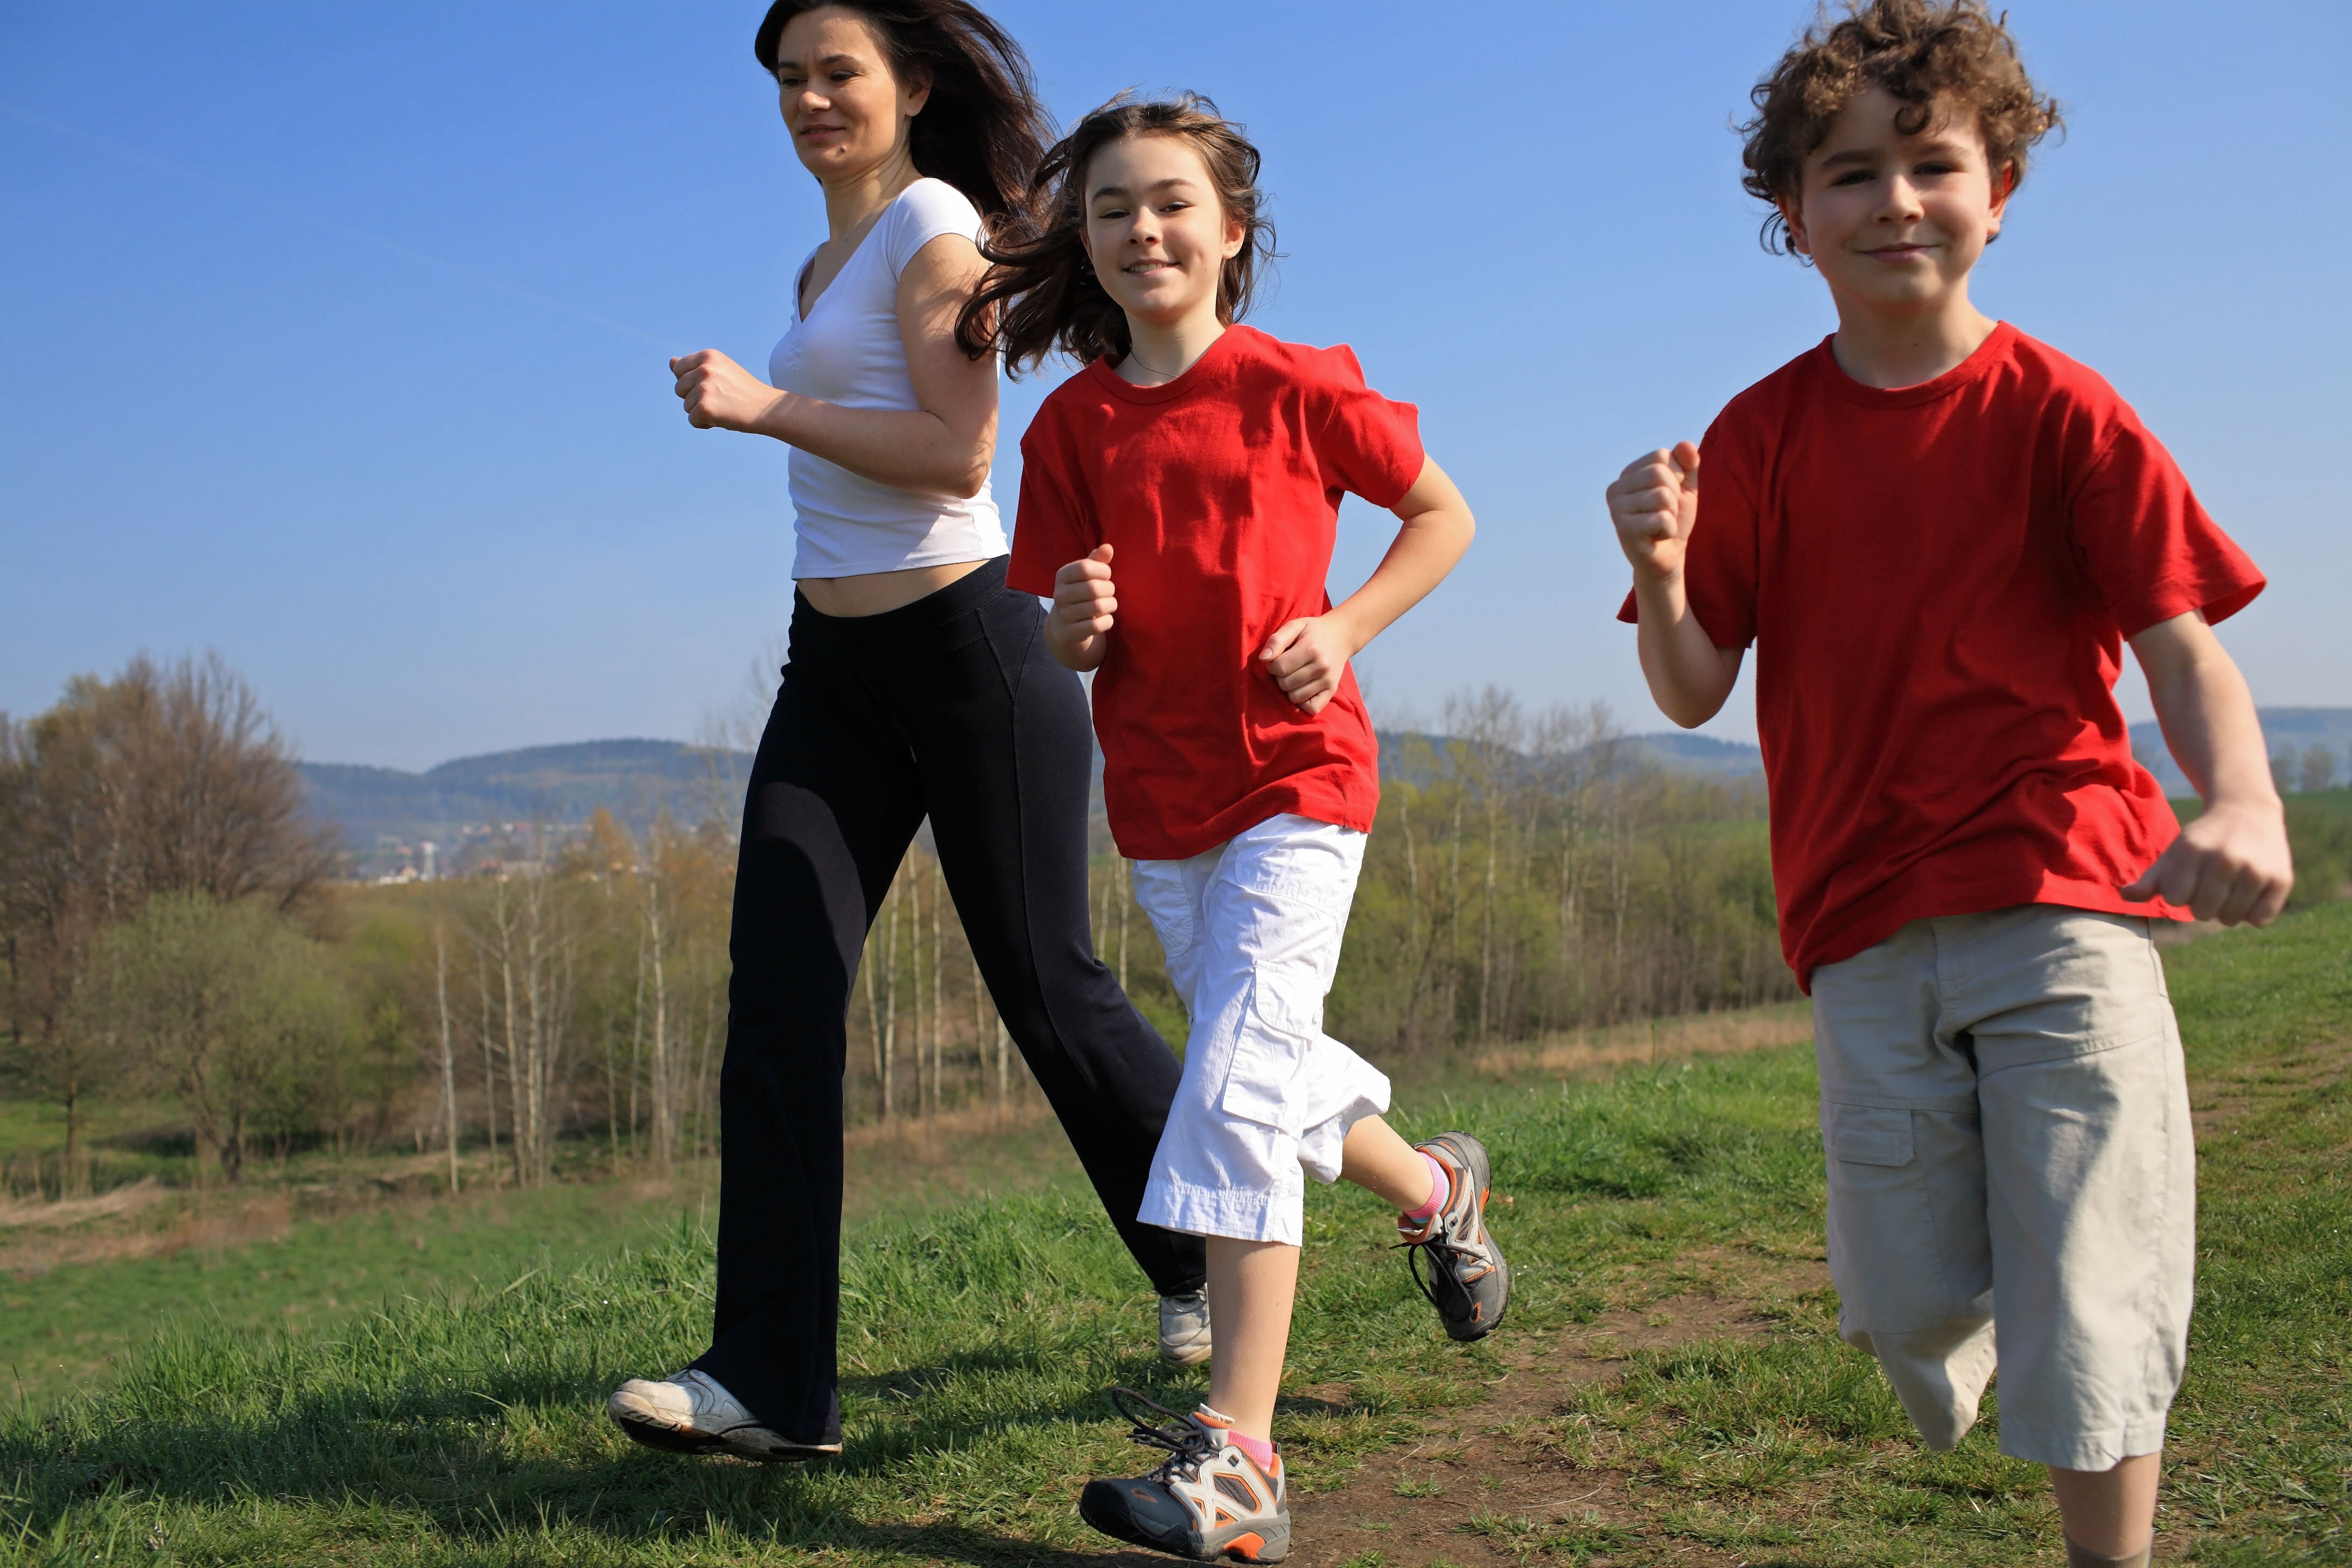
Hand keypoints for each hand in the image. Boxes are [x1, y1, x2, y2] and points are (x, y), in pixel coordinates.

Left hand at [670, 349, 782, 431]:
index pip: (679, 369)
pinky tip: (722, 418)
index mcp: (708, 356)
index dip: (691, 382)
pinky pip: (692, 420)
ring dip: (701, 411)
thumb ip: (694, 367)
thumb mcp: (719, 371)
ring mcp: (704, 388)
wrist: (766, 408)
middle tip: (720, 399)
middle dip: (694, 398)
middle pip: (679, 388)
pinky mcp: (705, 407)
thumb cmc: (743, 391)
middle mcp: (704, 369)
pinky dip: (704, 424)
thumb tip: (671, 362)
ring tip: (723, 408)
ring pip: (686, 405)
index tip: (712, 386)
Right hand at [1044, 545, 1115, 670]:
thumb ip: (1097, 560)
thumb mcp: (1086, 575)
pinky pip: (1097, 626)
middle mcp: (1059, 594)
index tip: (1106, 575)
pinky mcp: (1072, 632)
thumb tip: (1108, 547)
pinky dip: (1108, 621)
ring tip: (1110, 604)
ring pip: (1097, 607)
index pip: (1085, 568)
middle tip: (1110, 592)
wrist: (1064, 625)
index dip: (1103, 570)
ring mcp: (1064, 614)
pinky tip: (1106, 618)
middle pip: (1093, 588)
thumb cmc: (1081, 592)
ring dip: (1111, 605)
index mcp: (1062, 575)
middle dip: (1109, 589)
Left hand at [1259, 614, 1356, 714]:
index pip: (1279, 668)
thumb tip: (1263, 659)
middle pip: (1285, 684)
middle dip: (1280, 677)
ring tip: (1295, 676)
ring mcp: (1328, 681)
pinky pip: (1311, 708)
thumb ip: (1277, 640)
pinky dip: (1303, 702)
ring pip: (1295, 698)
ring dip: (1289, 689)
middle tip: (1287, 667)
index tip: (1278, 659)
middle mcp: (1321, 667)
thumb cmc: (1313, 631)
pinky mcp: (1331, 691)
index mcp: (1311, 649)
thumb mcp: (1294, 626)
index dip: (1272, 665)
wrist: (1341, 636)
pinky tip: (1302, 689)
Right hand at [1606, 441, 1699, 580]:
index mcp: (1628, 474)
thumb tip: (1685, 444)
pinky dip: (1669, 530)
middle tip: (1666, 513)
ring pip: (1662, 496)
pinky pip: (1662, 519)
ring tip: (1661, 526)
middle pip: (1659, 473)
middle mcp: (1615, 489)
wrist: (1667, 558)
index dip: (1676, 476)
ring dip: (1672, 514)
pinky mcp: (1623, 530)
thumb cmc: (1673, 521)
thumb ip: (1687, 464)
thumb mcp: (1685, 488)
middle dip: (1674, 496)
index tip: (1669, 496)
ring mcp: (1616, 510)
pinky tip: (1657, 537)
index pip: (1661, 456)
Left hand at [2121, 799, 2293, 925]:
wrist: (2248, 811)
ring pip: (2230, 919)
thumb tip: (2124, 896)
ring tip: (2230, 886)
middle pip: (2203, 913)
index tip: (2188, 878)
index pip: (2176, 899)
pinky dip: (2253, 913)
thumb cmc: (2202, 840)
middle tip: (2210, 884)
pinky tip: (2250, 891)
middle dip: (2202, 904)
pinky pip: (2259, 920)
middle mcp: (2224, 858)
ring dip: (2227, 910)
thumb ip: (2150, 879)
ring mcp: (2255, 869)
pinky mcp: (2281, 879)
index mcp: (2192, 849)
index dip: (2180, 893)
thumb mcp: (2174, 853)